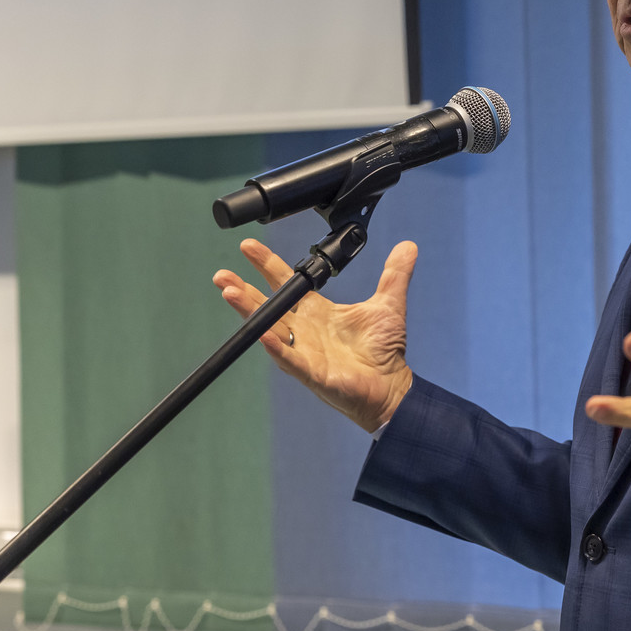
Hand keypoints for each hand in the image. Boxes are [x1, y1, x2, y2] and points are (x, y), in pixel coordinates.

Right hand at [212, 237, 416, 432]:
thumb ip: (395, 274)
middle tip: (221, 274)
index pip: (285, 283)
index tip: (248, 246)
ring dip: (249, 312)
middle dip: (243, 290)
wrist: (392, 385)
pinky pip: (290, 359)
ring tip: (229, 293)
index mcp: (316, 311)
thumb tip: (408, 246)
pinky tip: (263, 336)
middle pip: (268, 305)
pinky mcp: (312, 372)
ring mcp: (304, 351)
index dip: (266, 264)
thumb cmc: (384, 350)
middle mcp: (304, 330)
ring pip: (269, 329)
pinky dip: (277, 348)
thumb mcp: (389, 304)